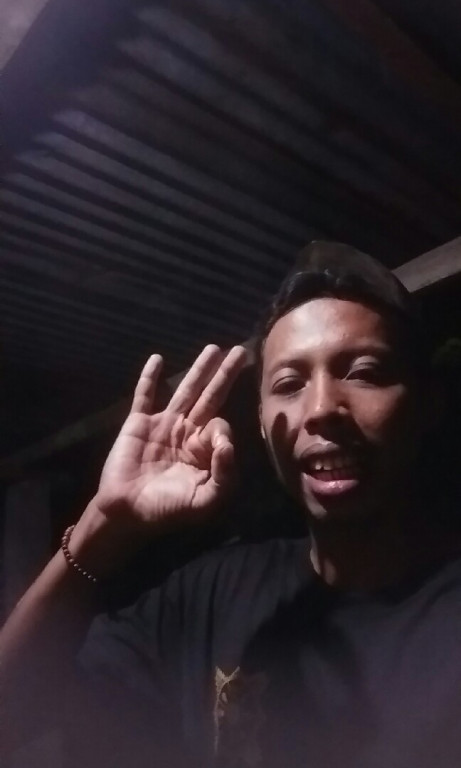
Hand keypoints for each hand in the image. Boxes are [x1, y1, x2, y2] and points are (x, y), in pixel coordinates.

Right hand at [94, 344, 246, 532]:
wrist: (126, 513)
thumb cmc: (167, 510)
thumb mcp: (204, 502)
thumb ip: (223, 475)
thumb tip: (228, 444)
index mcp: (204, 450)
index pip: (220, 425)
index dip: (221, 431)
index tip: (217, 445)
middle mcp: (187, 433)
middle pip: (211, 396)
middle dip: (225, 375)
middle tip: (240, 352)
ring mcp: (162, 425)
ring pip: (185, 390)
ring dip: (199, 369)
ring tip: (213, 348)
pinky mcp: (137, 423)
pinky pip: (144, 395)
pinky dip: (149, 377)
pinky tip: (157, 359)